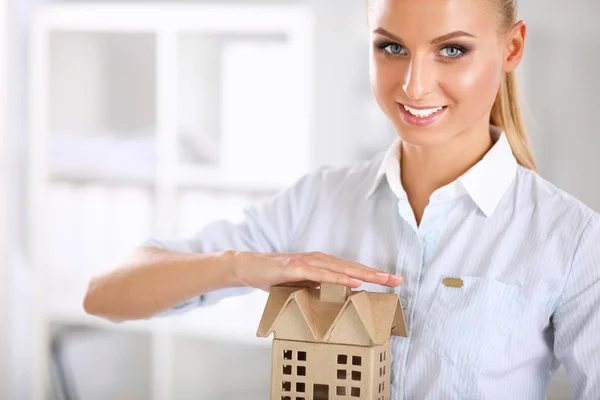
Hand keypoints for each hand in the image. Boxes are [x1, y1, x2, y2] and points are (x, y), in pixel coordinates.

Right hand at [231, 251, 402, 290]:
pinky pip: (320, 274)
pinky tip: (352, 283)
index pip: (352, 270)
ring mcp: (307, 262)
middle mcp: (319, 259)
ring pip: (340, 269)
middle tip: (397, 280)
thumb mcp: (302, 285)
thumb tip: (341, 296)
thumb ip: (320, 287)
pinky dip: (337, 278)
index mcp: (322, 264)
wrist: (250, 267)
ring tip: (381, 280)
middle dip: (376, 274)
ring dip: (362, 274)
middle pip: (352, 267)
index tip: (393, 281)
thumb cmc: (277, 277)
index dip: (373, 274)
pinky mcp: (295, 268)